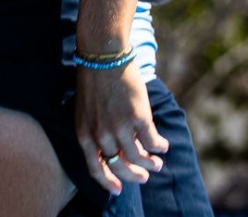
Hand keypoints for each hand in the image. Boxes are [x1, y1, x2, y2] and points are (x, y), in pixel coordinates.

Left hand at [77, 65, 167, 193]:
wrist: (103, 56)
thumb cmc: (94, 81)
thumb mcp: (87, 111)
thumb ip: (97, 131)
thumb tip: (117, 150)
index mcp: (84, 133)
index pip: (94, 168)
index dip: (107, 182)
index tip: (117, 191)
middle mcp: (100, 135)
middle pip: (119, 167)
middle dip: (134, 176)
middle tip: (144, 176)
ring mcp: (119, 128)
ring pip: (139, 159)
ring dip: (151, 163)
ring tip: (157, 162)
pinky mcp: (138, 119)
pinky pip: (153, 143)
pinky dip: (160, 147)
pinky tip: (164, 145)